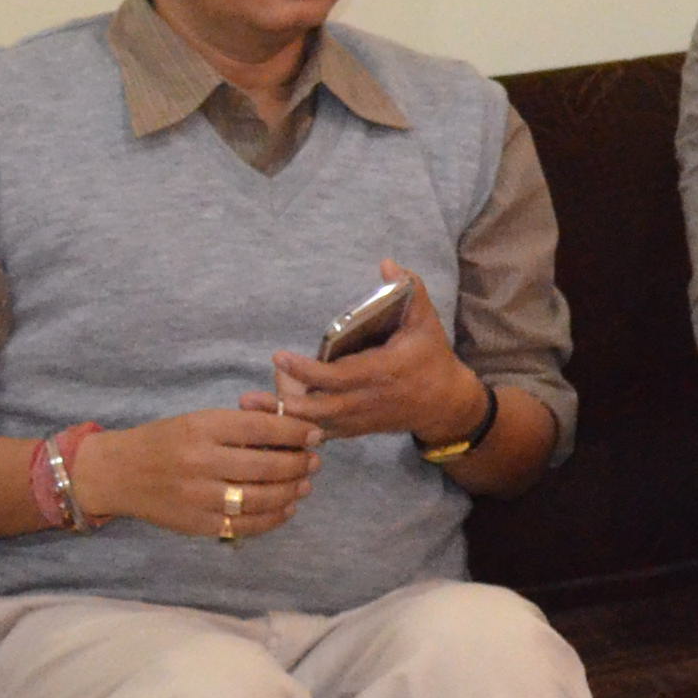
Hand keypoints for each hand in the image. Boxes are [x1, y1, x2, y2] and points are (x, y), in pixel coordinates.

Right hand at [77, 403, 321, 546]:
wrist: (116, 473)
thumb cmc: (163, 441)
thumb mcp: (197, 420)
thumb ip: (239, 425)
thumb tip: (291, 430)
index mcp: (201, 428)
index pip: (262, 428)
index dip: (296, 432)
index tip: (315, 435)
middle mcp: (201, 462)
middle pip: (267, 466)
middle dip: (300, 464)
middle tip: (314, 462)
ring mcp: (199, 496)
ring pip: (261, 498)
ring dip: (291, 492)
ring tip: (304, 485)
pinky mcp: (197, 523)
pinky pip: (245, 525)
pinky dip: (272, 518)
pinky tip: (285, 508)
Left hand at [269, 259, 490, 446]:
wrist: (445, 404)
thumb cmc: (431, 359)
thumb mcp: (426, 323)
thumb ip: (410, 291)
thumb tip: (388, 263)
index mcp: (380, 372)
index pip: (336, 376)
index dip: (305, 370)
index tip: (278, 356)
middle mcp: (366, 400)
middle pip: (318, 409)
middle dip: (285, 404)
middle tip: (252, 395)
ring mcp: (360, 419)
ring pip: (316, 427)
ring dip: (283, 420)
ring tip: (251, 406)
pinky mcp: (356, 429)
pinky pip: (322, 434)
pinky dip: (296, 432)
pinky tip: (270, 424)